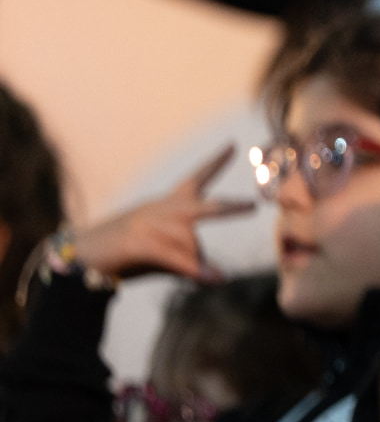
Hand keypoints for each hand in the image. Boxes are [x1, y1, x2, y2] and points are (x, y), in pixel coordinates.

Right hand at [69, 145, 250, 280]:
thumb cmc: (129, 253)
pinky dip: (196, 271)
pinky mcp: (141, 242)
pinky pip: (178, 258)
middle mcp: (165, 208)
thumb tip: (218, 277)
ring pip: (190, 247)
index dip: (215, 162)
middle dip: (230, 208)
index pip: (198, 178)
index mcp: (170, 203)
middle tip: (253, 207)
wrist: (84, 255)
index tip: (232, 143)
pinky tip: (215, 278)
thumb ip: (192, 262)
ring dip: (192, 266)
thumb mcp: (165, 253)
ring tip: (192, 274)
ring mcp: (152, 223)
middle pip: (205, 208)